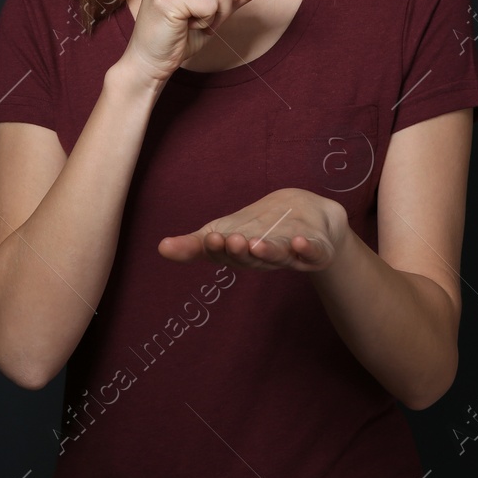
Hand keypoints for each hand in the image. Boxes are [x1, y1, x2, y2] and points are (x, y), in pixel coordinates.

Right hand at [156, 188, 351, 273]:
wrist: (309, 219)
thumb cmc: (258, 228)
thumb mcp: (224, 232)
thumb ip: (195, 245)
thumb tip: (161, 248)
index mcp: (239, 254)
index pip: (225, 253)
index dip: (217, 248)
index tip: (209, 238)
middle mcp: (263, 259)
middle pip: (251, 258)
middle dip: (240, 251)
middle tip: (231, 241)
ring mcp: (291, 255)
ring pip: (279, 256)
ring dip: (268, 252)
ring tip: (256, 244)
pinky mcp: (316, 250)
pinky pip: (313, 253)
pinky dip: (306, 249)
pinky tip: (299, 242)